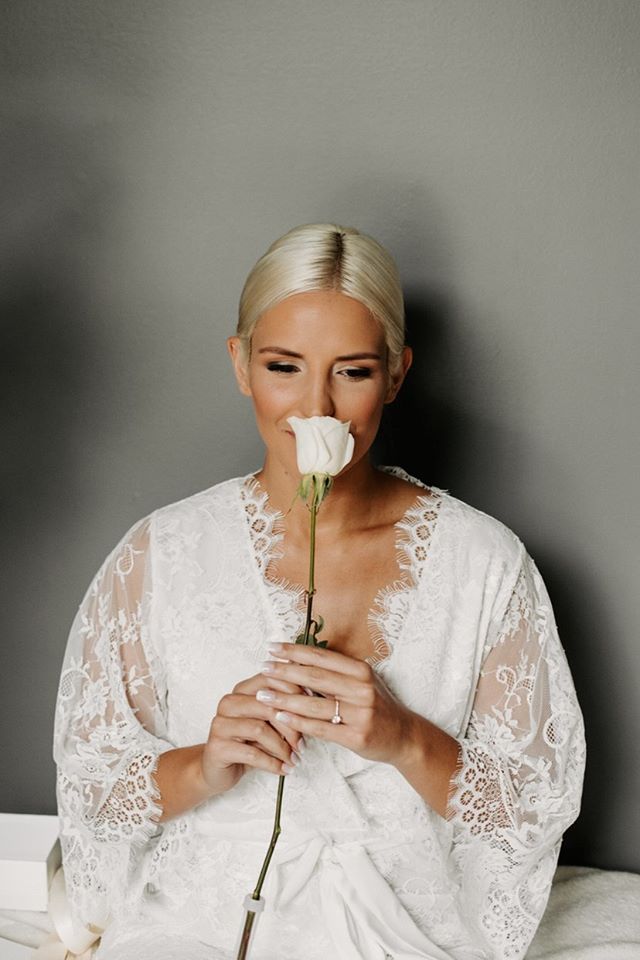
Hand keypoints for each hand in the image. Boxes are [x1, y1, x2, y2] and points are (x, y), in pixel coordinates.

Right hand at [201, 672, 305, 794]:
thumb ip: (283, 708)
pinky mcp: (217, 747)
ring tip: (294, 758)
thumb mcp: (267, 723)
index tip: (312, 706)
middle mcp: (229, 702)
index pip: (270, 679)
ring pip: (260, 729)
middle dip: (291, 726)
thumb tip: (314, 697)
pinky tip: (284, 769)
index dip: (293, 690)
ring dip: (282, 747)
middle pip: (267, 705)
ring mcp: (220, 724)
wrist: (217, 769)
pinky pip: (251, 754)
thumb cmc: (247, 743)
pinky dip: (272, 763)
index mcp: (242, 690)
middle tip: (303, 743)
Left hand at [255, 642, 415, 765]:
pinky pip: (320, 728)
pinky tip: (281, 716)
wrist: (403, 736)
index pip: (322, 657)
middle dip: (285, 671)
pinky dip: (297, 722)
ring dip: (285, 698)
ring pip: (314, 704)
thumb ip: (336, 673)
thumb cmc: (376, 705)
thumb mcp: (362, 682)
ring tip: (263, 694)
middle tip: (263, 667)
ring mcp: (360, 714)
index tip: (273, 647)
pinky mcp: (356, 736)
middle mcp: (362, 689)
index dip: (295, 651)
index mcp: (361, 671)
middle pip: (316, 677)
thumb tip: (298, 659)